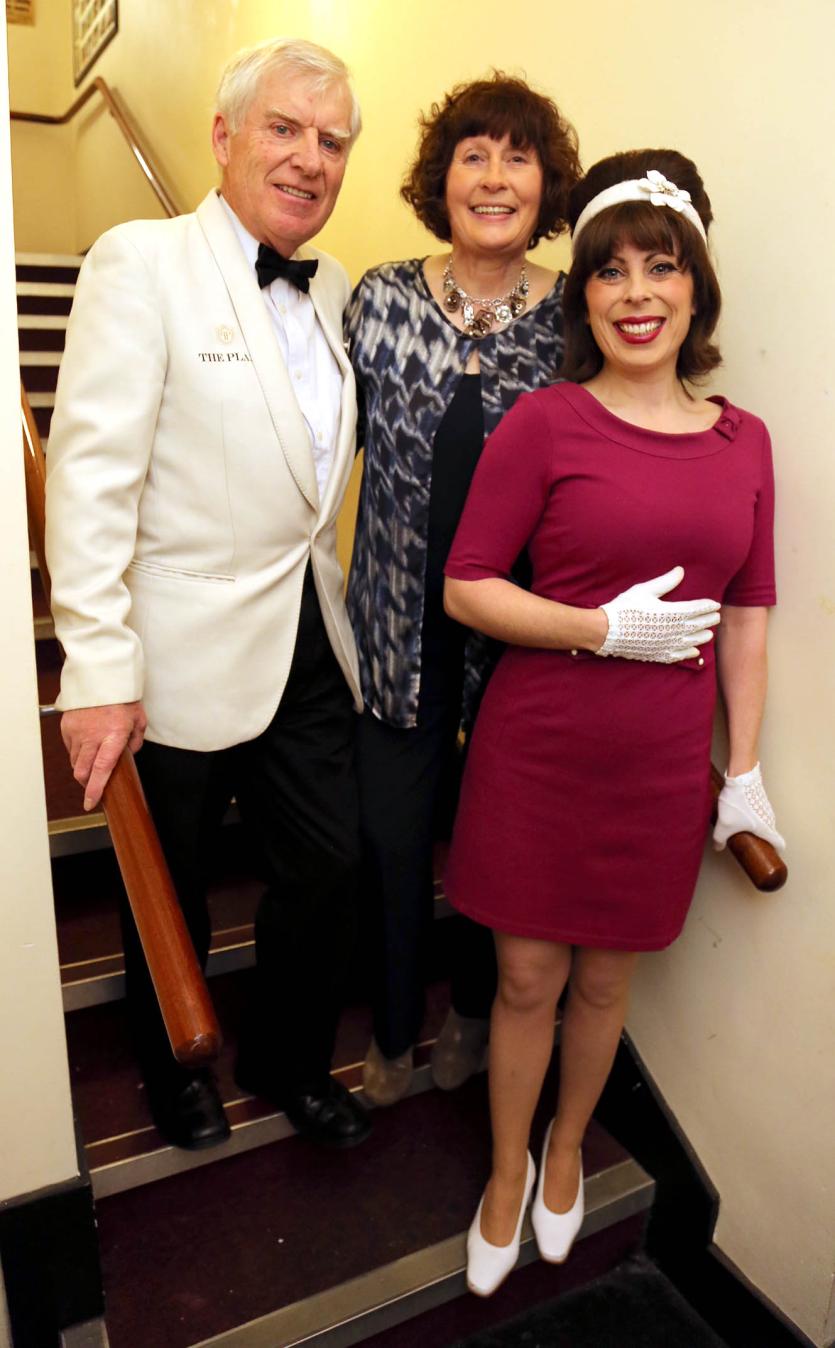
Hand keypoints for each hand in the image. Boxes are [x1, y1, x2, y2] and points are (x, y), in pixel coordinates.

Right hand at [61, 702, 146, 810]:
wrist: (101, 677)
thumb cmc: (122, 697)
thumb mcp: (139, 720)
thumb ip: (135, 740)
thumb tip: (130, 754)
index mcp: (113, 737)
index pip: (101, 770)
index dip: (95, 790)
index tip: (91, 803)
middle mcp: (92, 737)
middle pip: (82, 771)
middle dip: (87, 783)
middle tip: (93, 785)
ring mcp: (77, 732)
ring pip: (75, 761)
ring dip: (83, 767)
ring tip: (93, 760)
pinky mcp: (67, 726)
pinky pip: (69, 747)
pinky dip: (77, 752)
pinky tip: (86, 745)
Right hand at [595, 566, 719, 663]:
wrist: (607, 631)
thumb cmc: (625, 608)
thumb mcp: (645, 590)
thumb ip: (666, 582)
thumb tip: (681, 571)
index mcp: (671, 613)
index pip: (696, 609)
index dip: (707, 606)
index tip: (715, 604)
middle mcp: (673, 631)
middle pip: (697, 626)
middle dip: (709, 621)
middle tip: (716, 617)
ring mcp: (666, 644)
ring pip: (692, 642)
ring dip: (703, 637)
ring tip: (709, 634)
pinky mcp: (658, 654)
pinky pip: (678, 656)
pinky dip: (688, 653)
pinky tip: (694, 652)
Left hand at [713, 762, 785, 853]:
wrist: (741, 777)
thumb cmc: (737, 802)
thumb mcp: (725, 825)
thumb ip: (720, 839)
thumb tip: (719, 847)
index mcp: (766, 829)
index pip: (779, 844)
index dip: (776, 851)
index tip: (769, 856)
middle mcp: (770, 819)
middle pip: (770, 834)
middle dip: (760, 840)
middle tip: (748, 843)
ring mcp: (766, 808)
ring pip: (763, 823)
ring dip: (754, 827)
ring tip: (739, 828)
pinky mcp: (760, 799)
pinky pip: (758, 813)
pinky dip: (751, 817)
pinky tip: (737, 814)